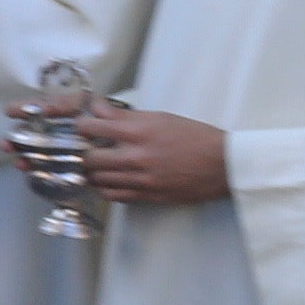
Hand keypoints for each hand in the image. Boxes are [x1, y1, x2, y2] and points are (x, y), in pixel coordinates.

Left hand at [79, 104, 228, 204]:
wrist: (224, 165)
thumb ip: (125, 116)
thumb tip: (97, 108)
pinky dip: (105, 188)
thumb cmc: (194, 136)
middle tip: (83, 149)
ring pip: (97, 179)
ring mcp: (140, 180)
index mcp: (138, 132)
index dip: (80, 126)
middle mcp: (135, 157)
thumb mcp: (160, 118)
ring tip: (94, 165)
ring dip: (91, 172)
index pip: (91, 127)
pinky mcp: (147, 196)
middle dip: (81, 153)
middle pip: (88, 158)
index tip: (81, 127)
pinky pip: (113, 195)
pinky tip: (108, 180)